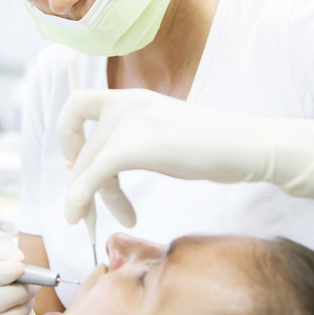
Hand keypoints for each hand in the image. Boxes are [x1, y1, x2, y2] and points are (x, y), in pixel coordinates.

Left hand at [57, 89, 313, 226]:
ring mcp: (133, 121)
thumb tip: (89, 166)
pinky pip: (98, 172)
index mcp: (131, 97)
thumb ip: (128, 140)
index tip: (76, 162)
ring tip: (113, 218)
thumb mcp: (160, 134)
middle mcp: (127, 103)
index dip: (67, 134)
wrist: (246, 146)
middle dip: (81, 185)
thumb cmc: (209, 146)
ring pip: (88, 164)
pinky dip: (83, 194)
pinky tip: (84, 214)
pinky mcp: (139, 145)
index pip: (76, 104)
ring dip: (87, 196)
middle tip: (85, 214)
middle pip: (84, 148)